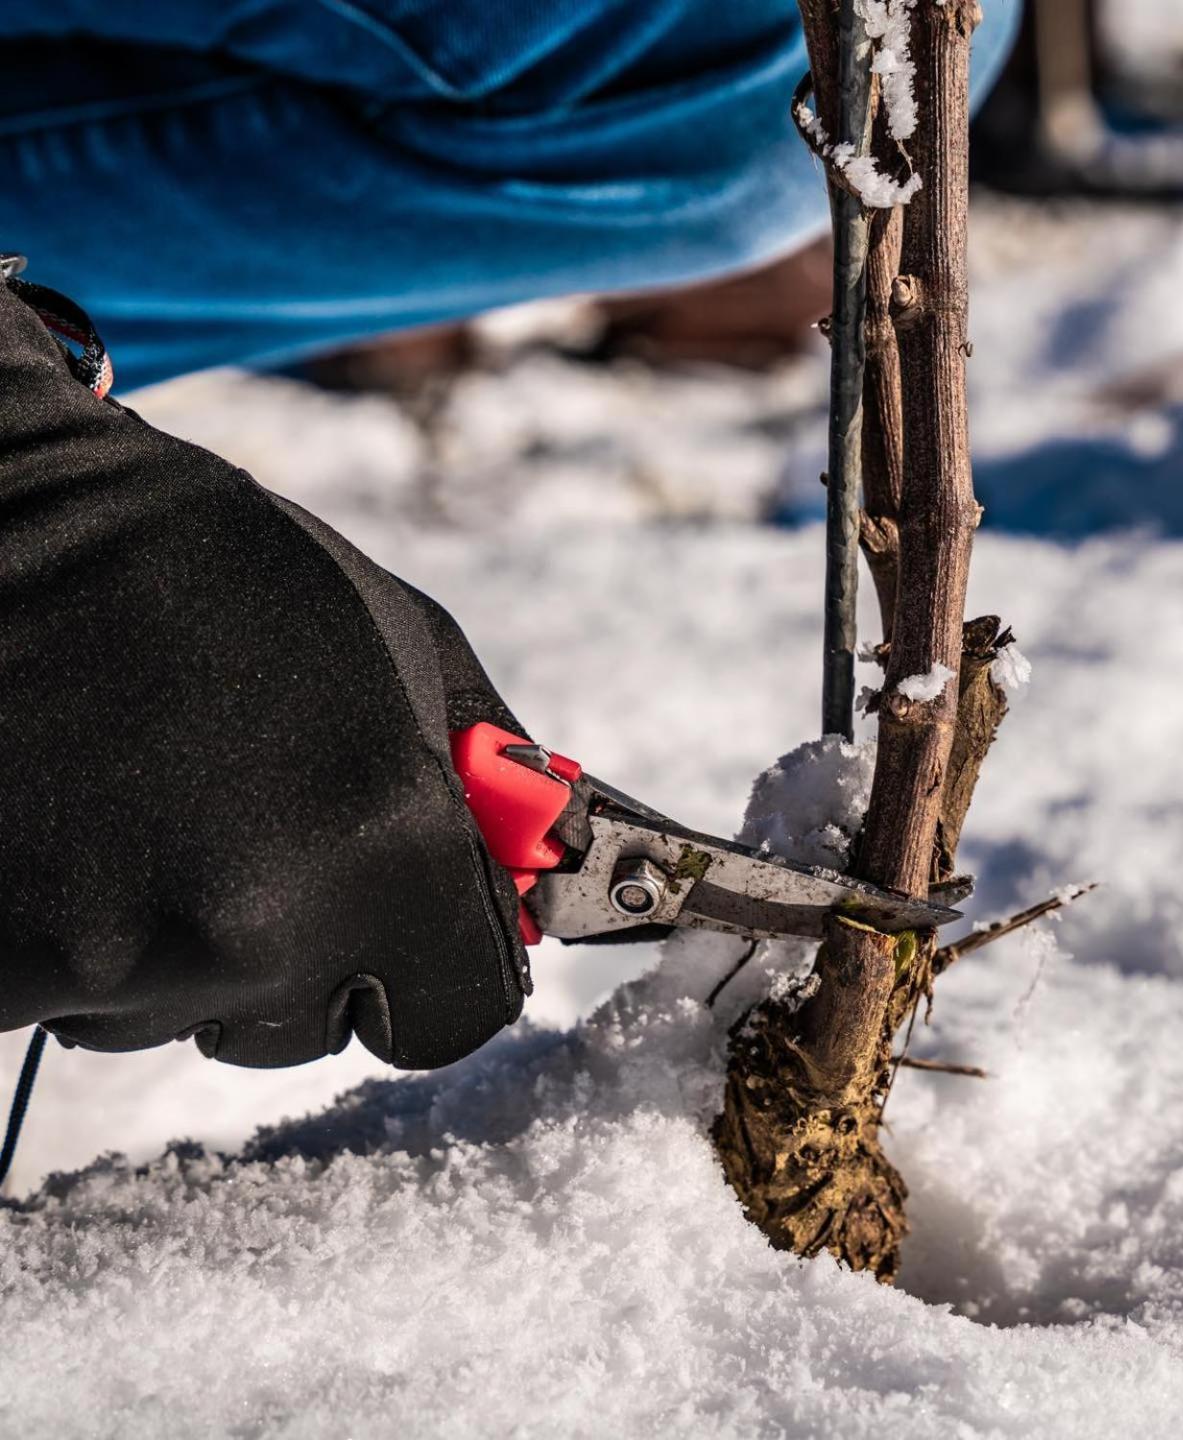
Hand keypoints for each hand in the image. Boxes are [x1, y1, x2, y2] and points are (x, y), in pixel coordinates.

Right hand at [0, 278, 527, 1068]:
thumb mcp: (403, 642)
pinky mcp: (1, 966)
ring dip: (179, 935)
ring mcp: (112, 959)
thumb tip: (538, 878)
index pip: (455, 1012)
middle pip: (310, 1021)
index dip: (435, 964)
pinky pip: (75, 994)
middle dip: (298, 945)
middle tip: (248, 825)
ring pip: (184, 1007)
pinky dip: (80, 931)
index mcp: (385, 845)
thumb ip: (482, 786)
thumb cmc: (207, 561)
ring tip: (145, 800)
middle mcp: (258, 926)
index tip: (410, 928)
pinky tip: (74, 826)